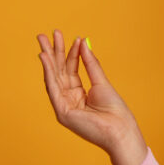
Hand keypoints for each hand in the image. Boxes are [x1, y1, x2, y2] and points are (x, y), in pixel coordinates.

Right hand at [36, 29, 144, 154]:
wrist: (120, 130)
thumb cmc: (115, 110)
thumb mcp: (101, 82)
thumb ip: (90, 64)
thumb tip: (82, 43)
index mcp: (79, 94)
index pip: (70, 69)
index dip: (70, 53)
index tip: (71, 37)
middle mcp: (69, 99)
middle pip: (58, 71)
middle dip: (53, 52)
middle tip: (47, 34)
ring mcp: (63, 106)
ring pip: (53, 77)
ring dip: (47, 58)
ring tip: (43, 40)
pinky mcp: (61, 111)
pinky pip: (53, 87)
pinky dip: (48, 71)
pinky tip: (44, 57)